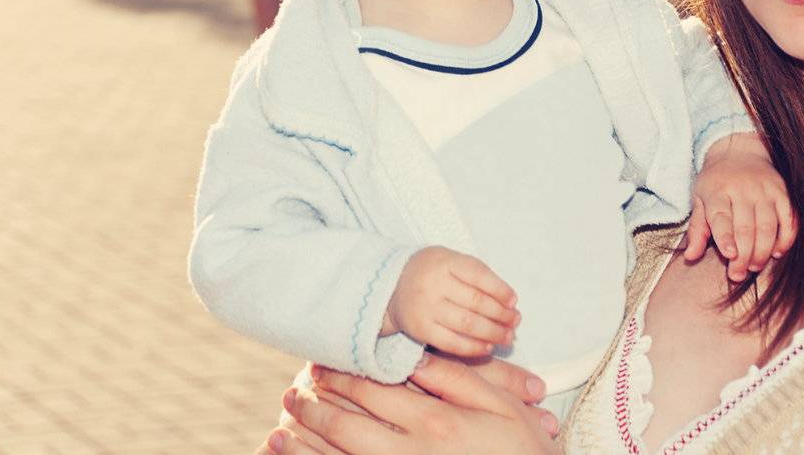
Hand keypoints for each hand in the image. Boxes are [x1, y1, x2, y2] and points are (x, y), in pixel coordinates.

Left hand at [268, 355, 559, 454]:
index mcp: (434, 424)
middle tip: (292, 393)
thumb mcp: (500, 408)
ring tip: (280, 429)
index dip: (341, 376)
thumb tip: (414, 358)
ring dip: (304, 446)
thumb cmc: (523, 453)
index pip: (373, 392)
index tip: (319, 365)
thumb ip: (455, 379)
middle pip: (346, 428)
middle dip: (314, 408)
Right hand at [382, 247, 519, 356]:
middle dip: (501, 314)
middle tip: (515, 322)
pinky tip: (487, 347)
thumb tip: (510, 301)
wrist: (391, 287)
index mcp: (444, 261)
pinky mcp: (420, 330)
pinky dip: (473, 347)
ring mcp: (426, 308)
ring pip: (468, 324)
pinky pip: (452, 343)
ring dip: (493, 332)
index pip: (479, 275)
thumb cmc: (432, 272)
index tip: (514, 301)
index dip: (500, 289)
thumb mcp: (450, 260)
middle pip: (476, 302)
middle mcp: (433, 284)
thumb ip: (477, 275)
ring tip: (508, 336)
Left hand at [683, 132, 796, 279]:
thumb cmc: (716, 182)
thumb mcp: (699, 199)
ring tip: (754, 266)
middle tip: (738, 274)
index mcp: (717, 191)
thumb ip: (697, 229)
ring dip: (763, 251)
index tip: (730, 256)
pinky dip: (786, 239)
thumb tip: (691, 257)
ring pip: (768, 227)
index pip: (722, 217)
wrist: (740, 151)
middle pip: (746, 228)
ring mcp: (765, 191)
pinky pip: (789, 219)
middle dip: (743, 255)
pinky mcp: (783, 193)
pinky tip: (777, 252)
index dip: (726, 238)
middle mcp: (743, 190)